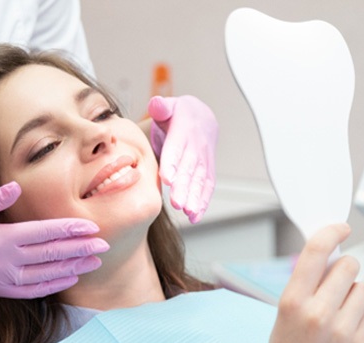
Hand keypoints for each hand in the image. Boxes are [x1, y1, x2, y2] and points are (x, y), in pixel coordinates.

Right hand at [0, 182, 108, 297]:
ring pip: (46, 275)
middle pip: (51, 255)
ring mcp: (1, 280)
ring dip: (73, 268)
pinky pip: (31, 291)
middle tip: (105, 245)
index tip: (92, 228)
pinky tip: (69, 278)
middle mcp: (4, 262)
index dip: (71, 230)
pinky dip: (53, 286)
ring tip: (95, 262)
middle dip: (81, 250)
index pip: (44, 233)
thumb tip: (16, 186)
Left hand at [147, 95, 217, 223]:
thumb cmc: (178, 115)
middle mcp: (196, 147)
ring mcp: (204, 160)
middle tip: (176, 203)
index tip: (167, 178)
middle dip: (184, 187)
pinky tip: (194, 217)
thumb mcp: (169, 106)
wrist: (202, 117)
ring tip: (187, 212)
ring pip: (200, 180)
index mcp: (184, 131)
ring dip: (195, 198)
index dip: (173, 162)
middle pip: (190, 168)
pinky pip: (207, 187)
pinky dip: (203, 202)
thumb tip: (156, 104)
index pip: (177, 148)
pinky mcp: (208, 171)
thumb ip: (161, 106)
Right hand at [260, 224, 363, 342]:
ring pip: (363, 287)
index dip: (331, 232)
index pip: (316, 252)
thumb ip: (303, 287)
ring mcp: (343, 329)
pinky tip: (344, 332)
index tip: (341, 227)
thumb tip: (327, 259)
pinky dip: (359, 317)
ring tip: (338, 312)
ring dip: (353, 293)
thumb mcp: (282, 317)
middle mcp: (318, 312)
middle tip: (335, 281)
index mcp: (292, 302)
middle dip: (343, 268)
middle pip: (347, 265)